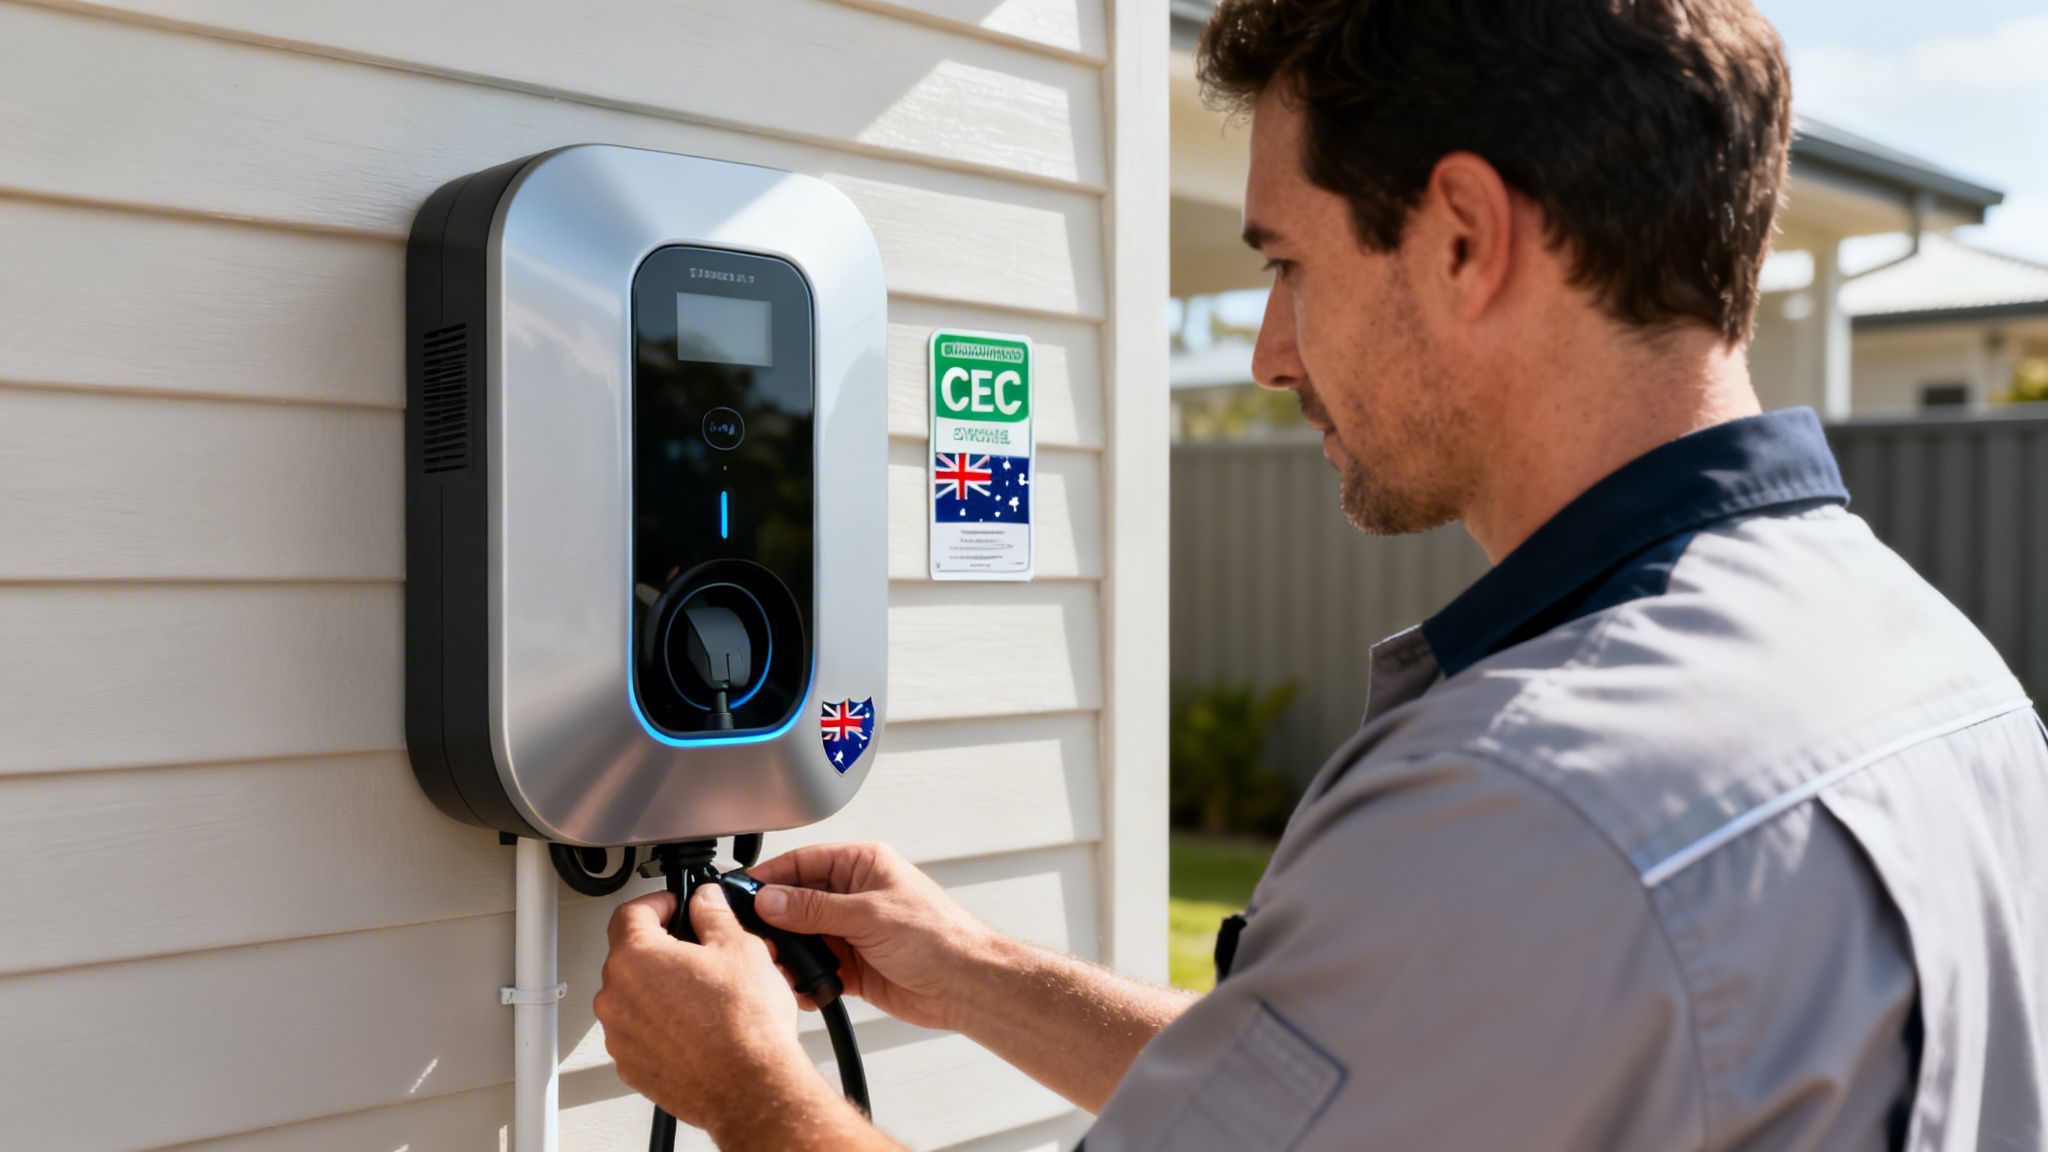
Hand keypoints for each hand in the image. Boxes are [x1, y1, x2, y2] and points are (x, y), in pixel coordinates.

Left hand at [596, 883, 828, 1134]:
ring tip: (705, 996)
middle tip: (701, 952)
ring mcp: (620, 1036)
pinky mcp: (632, 1066)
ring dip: (661, 988)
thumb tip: (706, 901)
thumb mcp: (740, 948)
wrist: (750, 1088)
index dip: (658, 903)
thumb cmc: (745, 1025)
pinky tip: (698, 1027)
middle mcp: (616, 996)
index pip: (630, 912)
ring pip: (635, 996)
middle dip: (664, 948)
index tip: (676, 906)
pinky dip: (661, 1024)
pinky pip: (640, 1032)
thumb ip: (714, 914)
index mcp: (636, 958)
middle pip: (630, 955)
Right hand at [750, 841, 996, 1031]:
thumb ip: (815, 908)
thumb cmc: (938, 937)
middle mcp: (855, 895)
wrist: (966, 986)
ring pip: (803, 937)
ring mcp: (853, 931)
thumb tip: (771, 900)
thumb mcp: (869, 915)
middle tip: (751, 936)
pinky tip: (800, 986)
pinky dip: (805, 978)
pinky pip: (817, 968)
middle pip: (797, 901)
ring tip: (776, 965)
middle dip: (774, 920)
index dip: (771, 876)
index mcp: (862, 865)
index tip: (741, 891)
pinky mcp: (853, 966)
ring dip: (788, 953)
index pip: (804, 862)